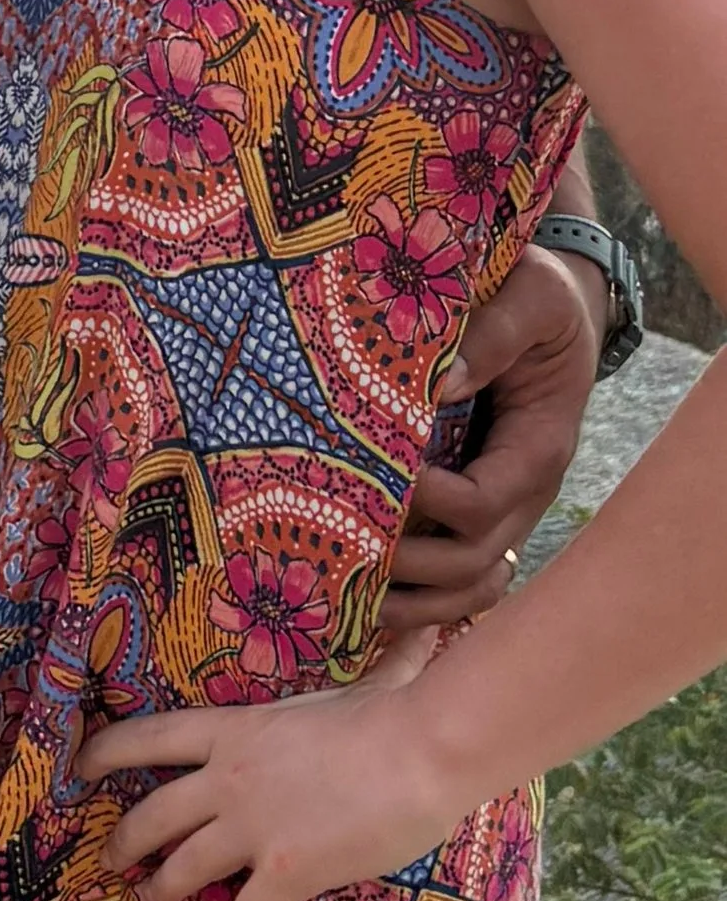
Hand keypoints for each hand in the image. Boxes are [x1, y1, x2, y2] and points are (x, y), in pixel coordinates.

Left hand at [79, 676, 464, 900]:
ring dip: (163, 890)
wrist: (420, 750)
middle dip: (125, 840)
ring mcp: (252, 825)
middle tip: (110, 859)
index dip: (106, 750)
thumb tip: (421, 635)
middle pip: (153, 812)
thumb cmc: (393, 716)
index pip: (150, 736)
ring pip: (183, 865)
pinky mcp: (285, 869)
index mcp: (236, 729)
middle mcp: (229, 777)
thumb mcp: (362, 687)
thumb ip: (376, 666)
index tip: (77, 763)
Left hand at [380, 241, 600, 632]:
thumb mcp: (533, 294)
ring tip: (354, 606)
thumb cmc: (540, 295)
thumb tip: (442, 381)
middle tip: (346, 554)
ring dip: (417, 601)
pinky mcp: (480, 502)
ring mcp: (504, 503)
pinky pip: (462, 569)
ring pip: (471, 581)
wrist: (555, 306)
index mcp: (538, 445)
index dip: (431, 501)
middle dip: (413, 567)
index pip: (485, 502)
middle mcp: (523, 488)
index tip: (378, 474)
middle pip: (475, 559)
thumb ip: (493, 333)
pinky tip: (372, 601)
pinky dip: (425, 594)